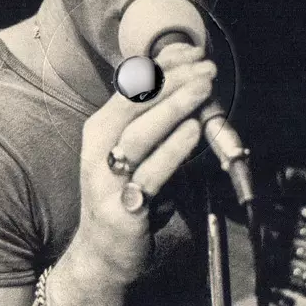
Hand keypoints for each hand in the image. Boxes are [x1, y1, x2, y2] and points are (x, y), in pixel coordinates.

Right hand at [74, 43, 216, 284]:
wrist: (101, 253)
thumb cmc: (123, 194)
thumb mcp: (135, 153)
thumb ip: (159, 124)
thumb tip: (195, 87)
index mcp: (100, 129)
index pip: (131, 88)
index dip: (163, 67)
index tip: (194, 52)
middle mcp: (98, 149)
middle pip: (135, 105)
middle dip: (173, 81)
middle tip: (206, 67)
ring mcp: (106, 179)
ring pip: (140, 134)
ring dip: (174, 107)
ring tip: (203, 88)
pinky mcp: (122, 208)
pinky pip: (151, 174)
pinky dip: (172, 150)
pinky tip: (192, 131)